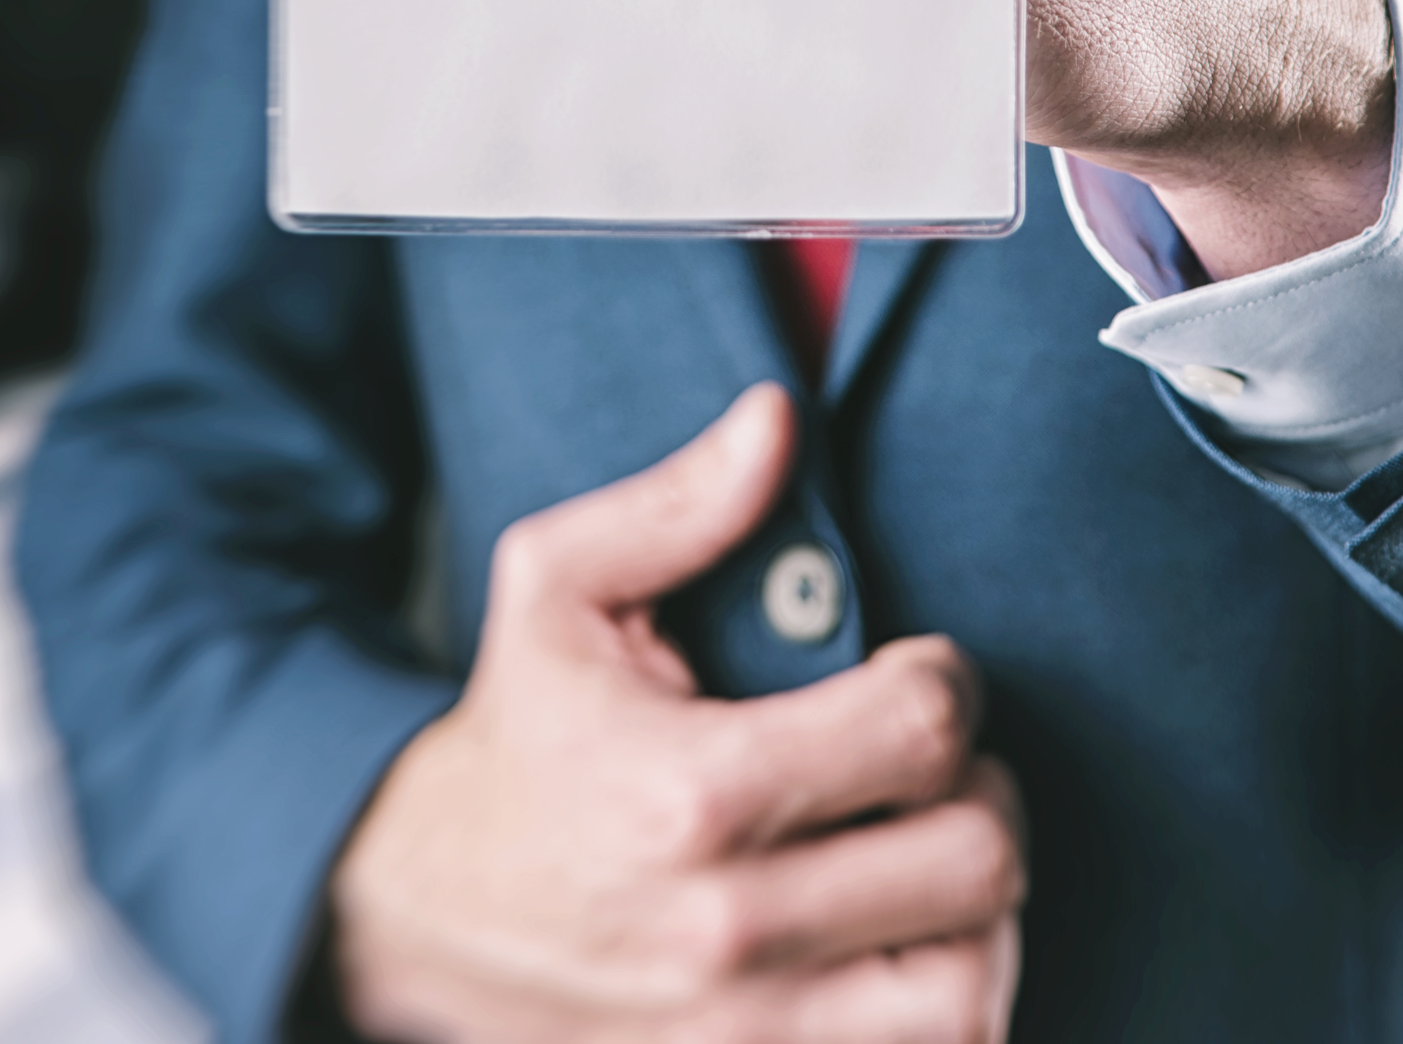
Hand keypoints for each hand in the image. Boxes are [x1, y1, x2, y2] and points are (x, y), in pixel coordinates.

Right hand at [327, 384, 1024, 1041]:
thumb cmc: (518, 742)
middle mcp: (729, 925)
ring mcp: (749, 1028)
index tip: (916, 670)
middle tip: (933, 764)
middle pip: (978, 857)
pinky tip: (910, 935)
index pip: (922, 728)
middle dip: (980, 788)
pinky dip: (953, 992)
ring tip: (931, 851)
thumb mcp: (556, 593)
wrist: (421, 914)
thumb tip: (775, 420)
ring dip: (981, 908)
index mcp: (690, 790)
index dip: (948, 679)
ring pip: (976, 979)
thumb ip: (675, 505)